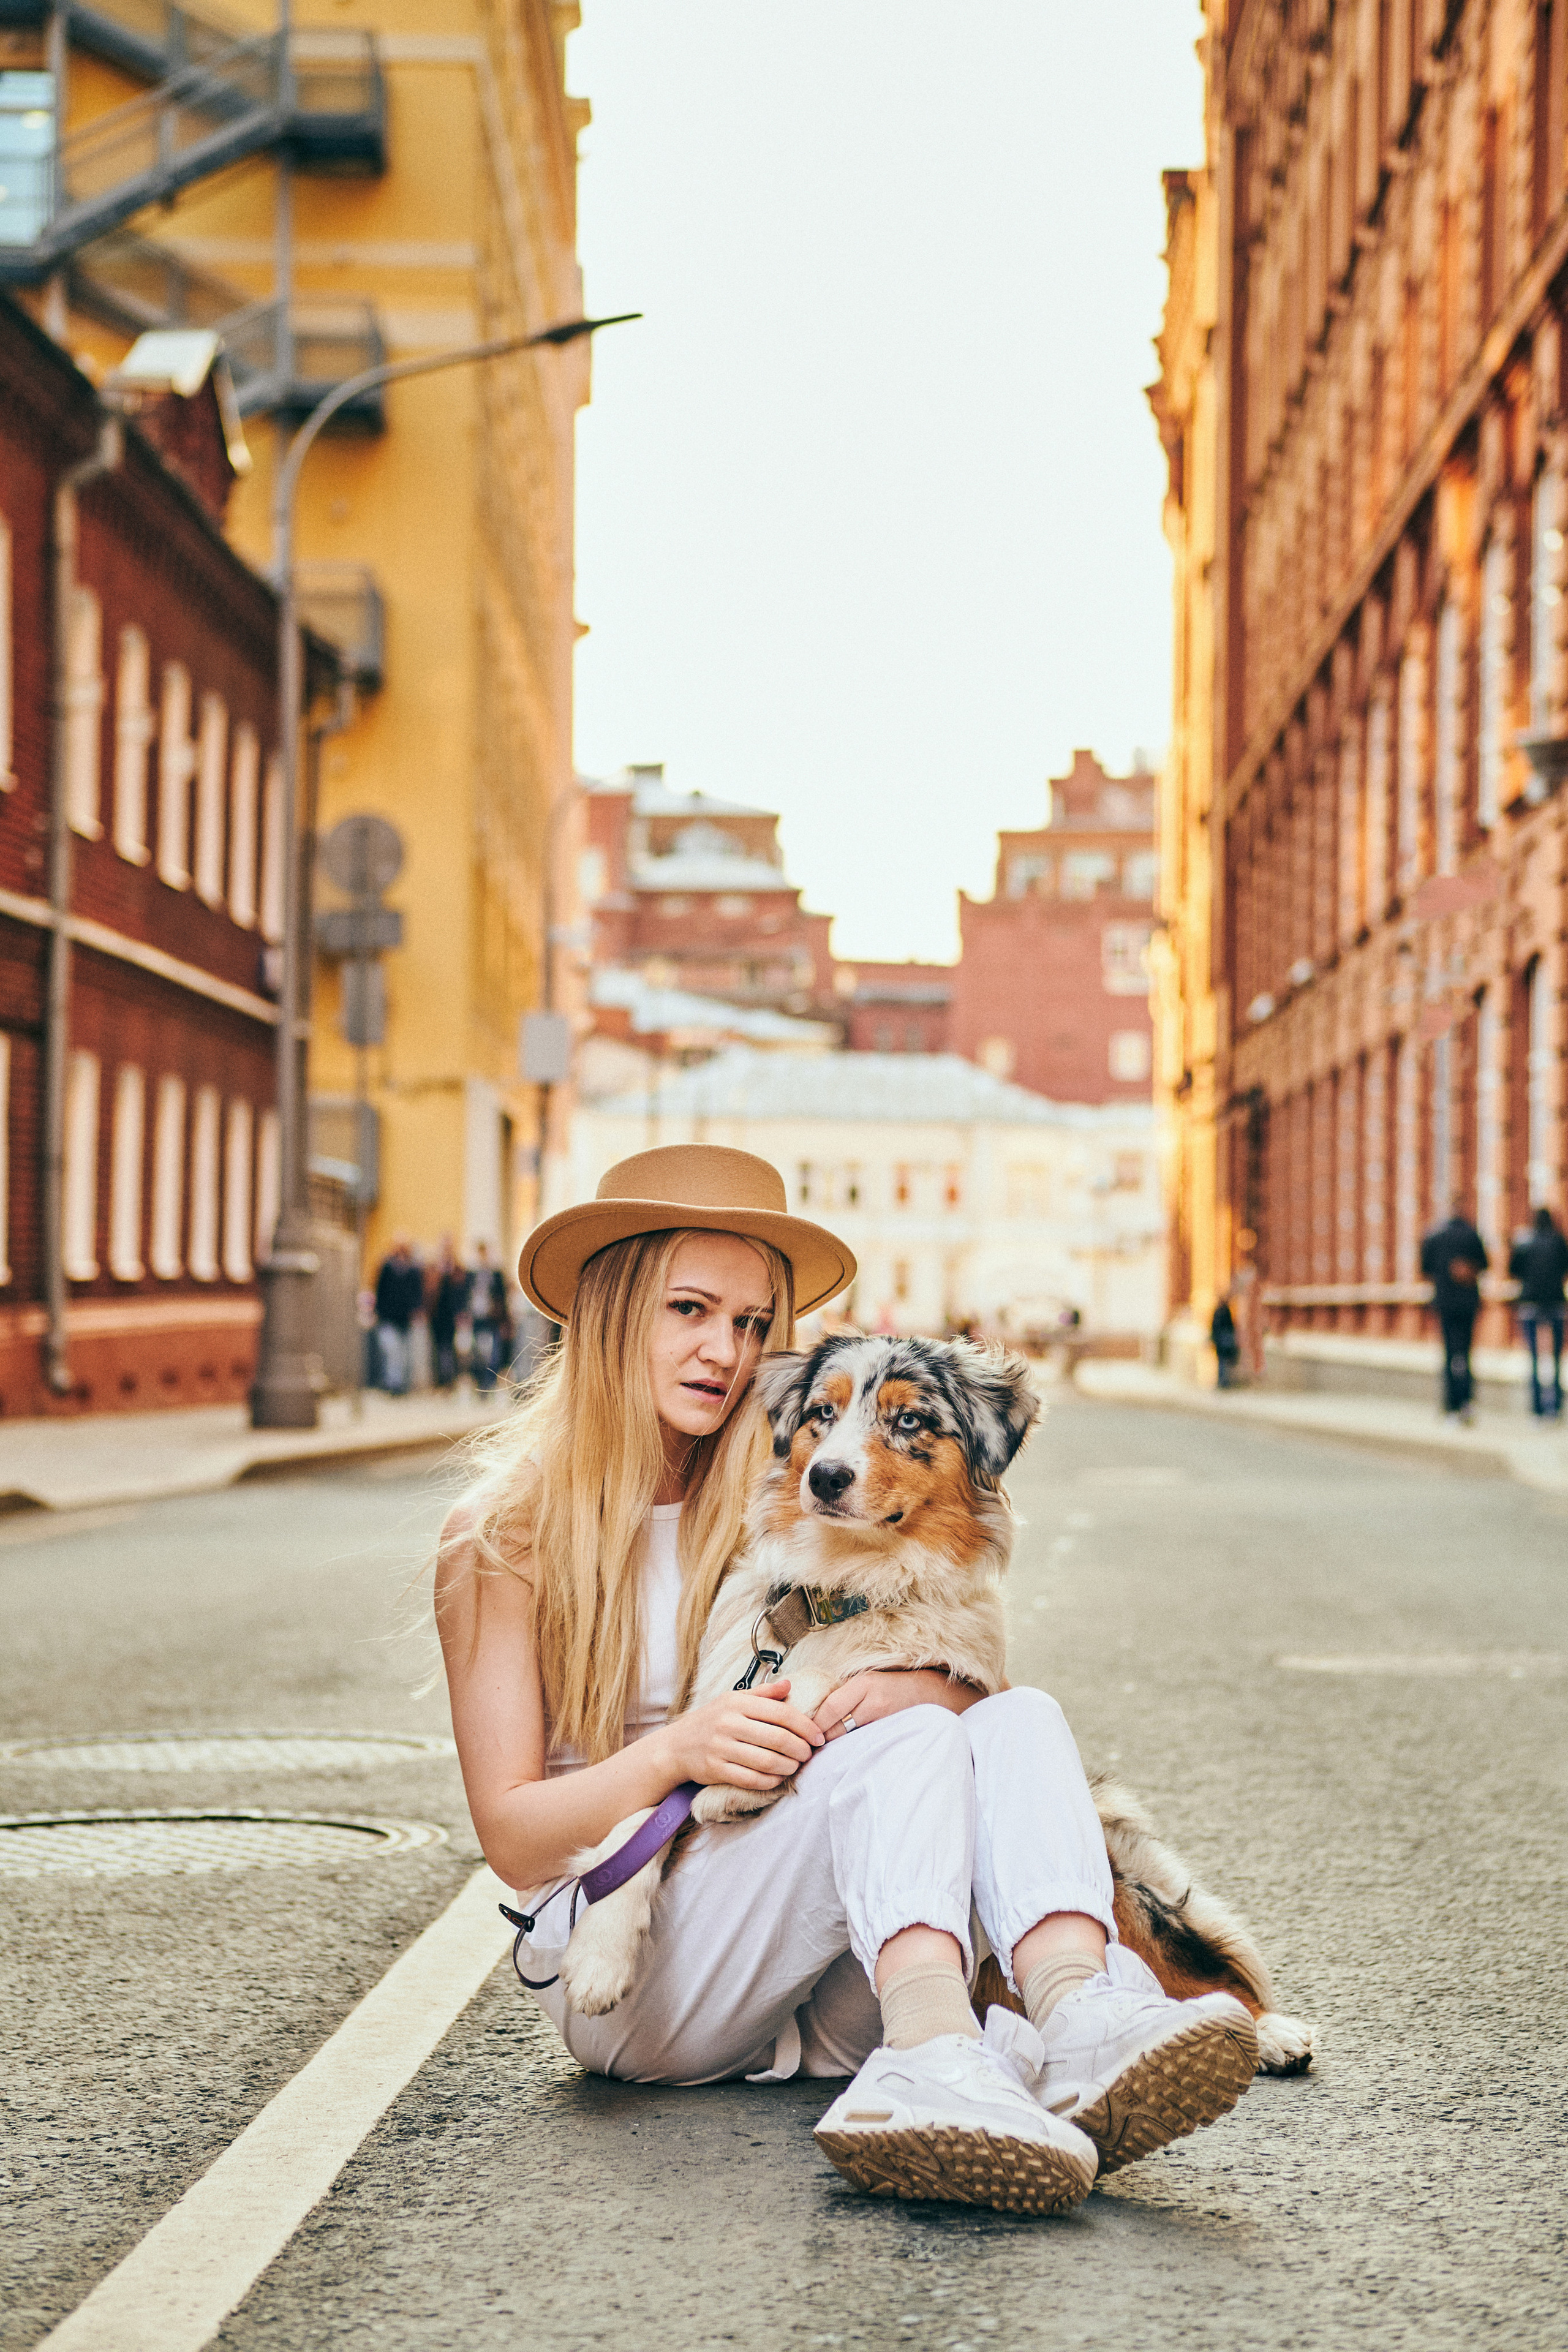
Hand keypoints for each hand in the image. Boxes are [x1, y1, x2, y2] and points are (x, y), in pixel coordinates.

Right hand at [658, 1679, 824, 1791]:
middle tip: (809, 1754)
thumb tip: (790, 1685)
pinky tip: (778, 1778)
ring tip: (796, 1765)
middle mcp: (729, 1722)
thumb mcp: (733, 1699)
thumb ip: (763, 1693)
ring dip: (788, 1766)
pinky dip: (770, 1781)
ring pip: (767, 1761)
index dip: (805, 1726)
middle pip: (777, 1738)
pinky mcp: (716, 1770)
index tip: (818, 1736)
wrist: (676, 1746)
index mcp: (737, 1702)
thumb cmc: (711, 1720)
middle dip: (801, 1749)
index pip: (781, 1713)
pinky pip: (752, 1779)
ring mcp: (721, 1747)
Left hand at [815, 1667, 980, 1740]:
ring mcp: (885, 1719)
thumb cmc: (896, 1687)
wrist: (934, 1694)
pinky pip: (867, 1745)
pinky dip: (856, 1751)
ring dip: (837, 1748)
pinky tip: (850, 1756)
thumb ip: (846, 1694)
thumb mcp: (870, 1682)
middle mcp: (874, 1700)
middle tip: (809, 1749)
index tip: (805, 1735)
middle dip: (822, 1740)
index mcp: (864, 1683)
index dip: (814, 1725)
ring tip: (826, 1755)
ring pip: (850, 1739)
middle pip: (836, 1727)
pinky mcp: (894, 1733)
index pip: (829, 1708)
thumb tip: (815, 1714)